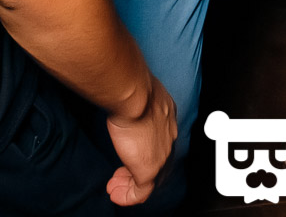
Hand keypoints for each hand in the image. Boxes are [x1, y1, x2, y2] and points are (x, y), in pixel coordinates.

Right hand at [104, 74, 176, 205]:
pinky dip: (128, 196)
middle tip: (121, 176)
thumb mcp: (139, 94)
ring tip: (116, 188)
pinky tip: (116, 194)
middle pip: (158, 164)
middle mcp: (169, 139)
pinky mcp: (149, 169)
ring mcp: (161, 156)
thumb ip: (136, 101)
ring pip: (150, 181)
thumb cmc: (133, 89)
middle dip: (138, 172)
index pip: (161, 142)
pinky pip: (141, 192)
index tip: (130, 153)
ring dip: (130, 186)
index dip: (144, 151)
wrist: (135, 96)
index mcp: (168, 119)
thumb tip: (124, 97)